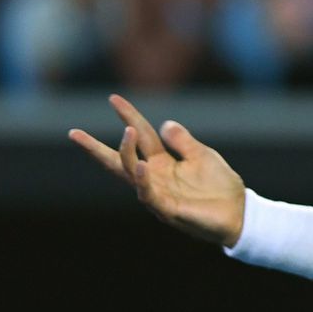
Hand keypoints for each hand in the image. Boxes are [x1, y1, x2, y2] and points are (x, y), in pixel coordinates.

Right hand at [68, 94, 246, 246]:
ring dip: (128, 152)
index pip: (141, 136)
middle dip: (96, 148)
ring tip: (128, 131)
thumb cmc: (220, 185)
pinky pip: (149, 194)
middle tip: (74, 134)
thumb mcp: (202, 155)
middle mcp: (155, 177)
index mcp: (163, 163)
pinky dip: (143, 180)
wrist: (239, 213)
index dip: (128, 117)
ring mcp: (158, 193)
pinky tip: (142, 165)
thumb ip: (182, 141)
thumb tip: (163, 123)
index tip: (113, 98)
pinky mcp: (167, 208)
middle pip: (120, 159)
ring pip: (132, 172)